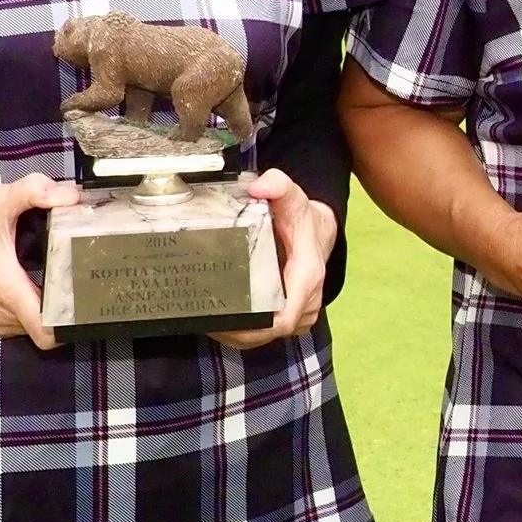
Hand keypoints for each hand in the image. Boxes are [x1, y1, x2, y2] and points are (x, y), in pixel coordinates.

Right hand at [0, 174, 82, 349]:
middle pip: (52, 331)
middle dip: (74, 314)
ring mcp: (1, 319)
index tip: (91, 302)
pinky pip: (31, 325)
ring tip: (77, 285)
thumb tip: (73, 196)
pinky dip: (45, 313)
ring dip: (59, 313)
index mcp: (9, 290)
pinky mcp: (0, 317)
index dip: (72, 323)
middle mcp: (5, 312)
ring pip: (42, 330)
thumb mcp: (1, 199)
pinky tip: (57, 289)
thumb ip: (36, 192)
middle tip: (93, 286)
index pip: (45, 333)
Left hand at [213, 169, 336, 351]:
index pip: (283, 319)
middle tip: (203, 320)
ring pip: (265, 336)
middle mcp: (306, 302)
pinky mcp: (292, 316)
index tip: (221, 322)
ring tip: (208, 322)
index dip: (253, 328)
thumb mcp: (292, 196)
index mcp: (306, 278)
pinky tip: (224, 321)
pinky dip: (246, 331)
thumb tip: (258, 187)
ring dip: (238, 333)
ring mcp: (300, 313)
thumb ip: (277, 185)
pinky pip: (268, 332)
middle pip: (267, 334)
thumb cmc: (302, 217)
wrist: (319, 230)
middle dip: (235, 332)